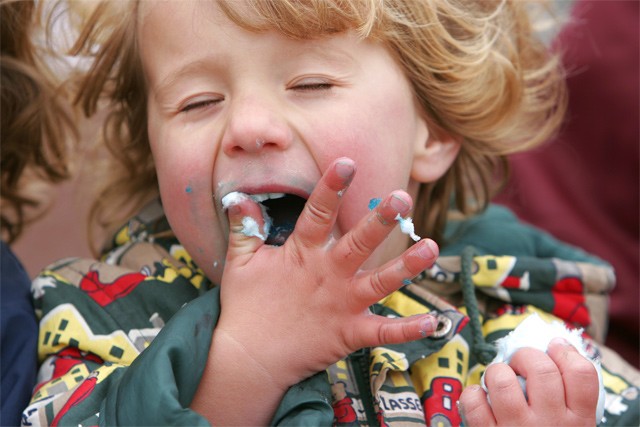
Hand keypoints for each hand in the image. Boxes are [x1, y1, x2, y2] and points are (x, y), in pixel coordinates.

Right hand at [191, 157, 438, 424]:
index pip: (318, 214)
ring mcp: (341, 305)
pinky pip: (383, 332)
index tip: (347, 164)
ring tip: (432, 246)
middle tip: (402, 198)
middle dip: (380, 221)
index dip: (331, 188)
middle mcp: (327, 275)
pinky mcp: (349, 333)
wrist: (249, 359)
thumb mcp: (239, 263)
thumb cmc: (245, 308)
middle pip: (358, 243)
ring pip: (380, 282)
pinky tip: (433, 320)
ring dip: (406, 266)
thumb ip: (244, 229)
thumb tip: (239, 198)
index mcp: (302, 255)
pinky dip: (407, 329)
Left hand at [459, 338, 599, 425]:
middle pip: (541, 369)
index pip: (582, 373)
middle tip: (520, 362)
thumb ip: (569, 396)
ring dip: (497, 371)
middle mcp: (551, 424)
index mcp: (579, 422)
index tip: (554, 348)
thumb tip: (556, 347)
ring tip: (499, 380)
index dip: (566, 352)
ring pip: (502, 380)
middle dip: (525, 355)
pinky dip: (472, 393)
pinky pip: (474, 401)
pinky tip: (480, 399)